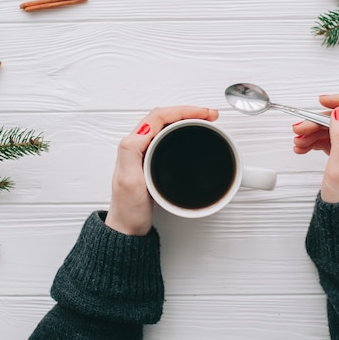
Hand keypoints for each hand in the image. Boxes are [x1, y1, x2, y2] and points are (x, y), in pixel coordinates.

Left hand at [105, 106, 218, 235]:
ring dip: (187, 119)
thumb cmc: (128, 208)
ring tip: (205, 120)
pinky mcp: (152, 161)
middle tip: (210, 115)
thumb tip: (143, 129)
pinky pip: (169, 137)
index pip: (159, 116)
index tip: (203, 114)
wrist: (129, 228)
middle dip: (189, 112)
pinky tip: (193, 135)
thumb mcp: (129, 179)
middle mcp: (138, 145)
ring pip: (168, 125)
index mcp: (132, 145)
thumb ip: (132, 152)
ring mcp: (145, 153)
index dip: (183, 111)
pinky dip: (184, 131)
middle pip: (165, 117)